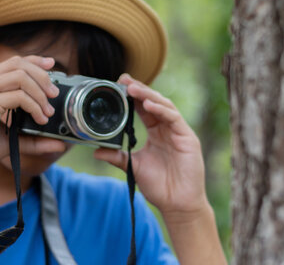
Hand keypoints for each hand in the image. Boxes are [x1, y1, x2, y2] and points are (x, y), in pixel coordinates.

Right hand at [0, 55, 59, 180]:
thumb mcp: (9, 139)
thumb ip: (33, 137)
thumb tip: (60, 143)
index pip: (12, 62)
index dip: (35, 60)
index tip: (52, 65)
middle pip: (19, 64)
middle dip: (42, 76)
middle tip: (54, 95)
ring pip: (21, 77)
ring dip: (40, 93)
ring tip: (47, 112)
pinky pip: (18, 96)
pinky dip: (34, 106)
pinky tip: (39, 120)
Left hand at [94, 74, 207, 216]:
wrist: (177, 204)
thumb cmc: (159, 186)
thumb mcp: (132, 167)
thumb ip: (117, 156)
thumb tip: (96, 151)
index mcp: (156, 132)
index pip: (143, 108)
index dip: (132, 96)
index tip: (117, 85)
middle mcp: (167, 128)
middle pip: (153, 102)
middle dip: (139, 89)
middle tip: (123, 79)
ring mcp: (178, 132)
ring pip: (164, 106)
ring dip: (148, 95)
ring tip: (133, 88)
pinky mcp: (187, 137)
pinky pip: (173, 118)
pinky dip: (161, 110)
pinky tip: (148, 104)